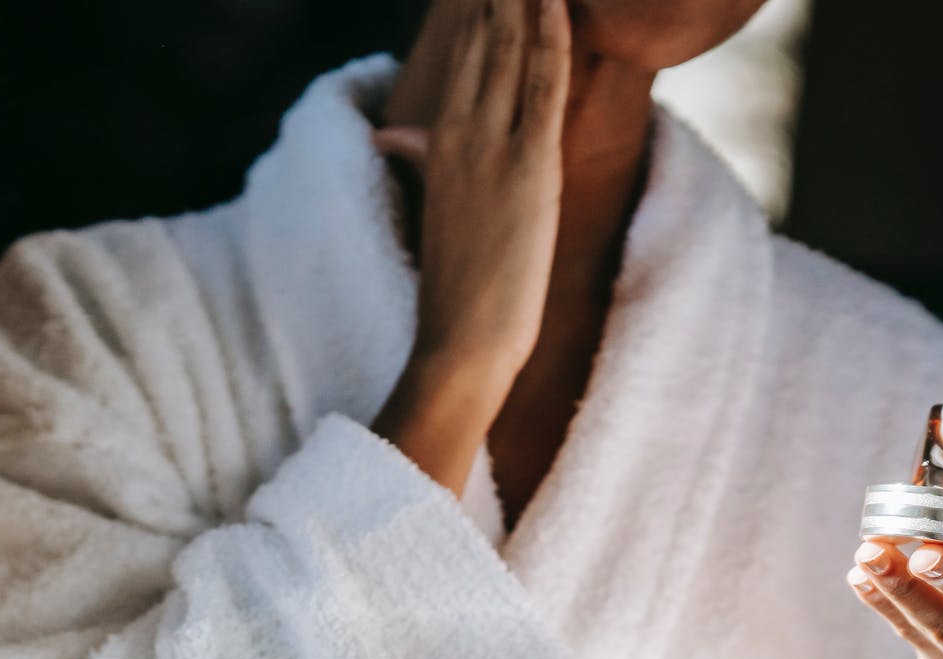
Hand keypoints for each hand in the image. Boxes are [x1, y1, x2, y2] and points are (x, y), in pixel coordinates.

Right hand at [371, 0, 570, 494]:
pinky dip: (551, 35)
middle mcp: (460, 133)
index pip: (464, 56)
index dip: (479, 10)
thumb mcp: (436, 208)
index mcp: (437, 141)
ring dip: (523, 2)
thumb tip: (391, 135)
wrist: (463, 340)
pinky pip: (544, 82)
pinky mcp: (530, 166)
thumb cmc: (455, 287)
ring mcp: (494, 148)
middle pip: (486, 41)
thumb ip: (417, 160)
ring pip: (513, 51)